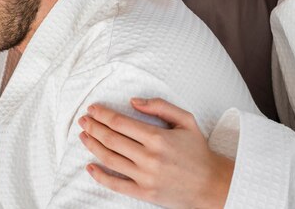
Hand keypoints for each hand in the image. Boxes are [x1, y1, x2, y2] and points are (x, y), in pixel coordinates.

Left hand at [79, 98, 233, 208]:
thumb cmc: (198, 150)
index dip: (103, 114)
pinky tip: (90, 166)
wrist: (211, 184)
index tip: (93, 108)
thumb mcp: (185, 120)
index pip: (120, 123)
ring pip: (110, 159)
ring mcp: (145, 177)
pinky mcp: (144, 193)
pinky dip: (100, 175)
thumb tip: (133, 101)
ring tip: (83, 135)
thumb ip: (160, 106)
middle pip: (111, 139)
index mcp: (158, 137)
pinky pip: (116, 184)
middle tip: (83, 119)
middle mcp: (149, 157)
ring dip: (92, 145)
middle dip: (93, 127)